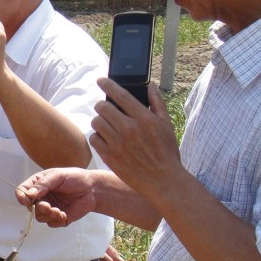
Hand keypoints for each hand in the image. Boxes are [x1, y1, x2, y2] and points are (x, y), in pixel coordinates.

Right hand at [16, 167, 97, 226]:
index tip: (27, 201)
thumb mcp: (58, 176)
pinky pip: (51, 223)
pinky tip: (65, 214)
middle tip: (48, 206)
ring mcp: (49, 208)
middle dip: (38, 208)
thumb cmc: (76, 178)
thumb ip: (44, 184)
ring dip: (47, 215)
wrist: (93, 189)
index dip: (22, 197)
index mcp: (38, 184)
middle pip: (29, 207)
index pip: (22, 191)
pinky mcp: (58, 217)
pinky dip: (56, 220)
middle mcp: (42, 197)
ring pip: (39, 217)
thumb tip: (30, 194)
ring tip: (58, 211)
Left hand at [89, 80, 180, 202]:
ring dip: (99, 120)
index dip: (108, 84)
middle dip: (102, 105)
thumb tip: (150, 85)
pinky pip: (94, 138)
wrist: (162, 180)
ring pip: (96, 122)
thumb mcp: (166, 125)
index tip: (100, 80)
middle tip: (106, 109)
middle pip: (103, 107)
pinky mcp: (109, 156)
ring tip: (107, 125)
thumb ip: (156, 103)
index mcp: (144, 119)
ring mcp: (117, 143)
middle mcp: (129, 129)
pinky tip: (106, 138)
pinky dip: (97, 136)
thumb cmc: (166, 152)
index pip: (121, 95)